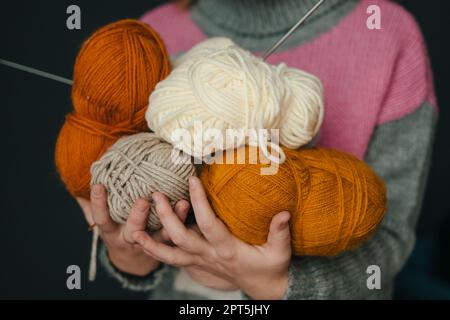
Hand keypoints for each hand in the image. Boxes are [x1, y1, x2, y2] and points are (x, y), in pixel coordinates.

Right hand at [76, 185, 189, 275]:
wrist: (132, 256)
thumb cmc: (116, 227)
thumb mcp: (103, 217)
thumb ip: (92, 201)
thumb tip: (88, 173)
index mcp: (111, 231)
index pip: (101, 218)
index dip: (98, 204)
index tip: (99, 185)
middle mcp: (130, 239)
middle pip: (134, 232)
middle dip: (137, 217)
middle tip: (144, 200)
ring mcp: (150, 244)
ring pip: (161, 236)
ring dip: (171, 220)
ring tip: (181, 203)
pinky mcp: (167, 243)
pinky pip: (177, 234)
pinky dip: (185, 222)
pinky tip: (192, 206)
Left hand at [133, 177, 291, 299]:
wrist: (263, 288)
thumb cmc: (271, 267)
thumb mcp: (280, 252)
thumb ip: (280, 232)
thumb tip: (283, 213)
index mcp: (227, 249)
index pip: (208, 223)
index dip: (199, 201)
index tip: (191, 179)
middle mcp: (209, 256)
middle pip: (181, 238)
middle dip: (166, 218)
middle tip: (155, 195)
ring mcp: (201, 263)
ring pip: (170, 255)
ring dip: (151, 243)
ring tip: (134, 230)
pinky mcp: (197, 265)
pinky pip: (172, 261)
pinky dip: (156, 252)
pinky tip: (142, 242)